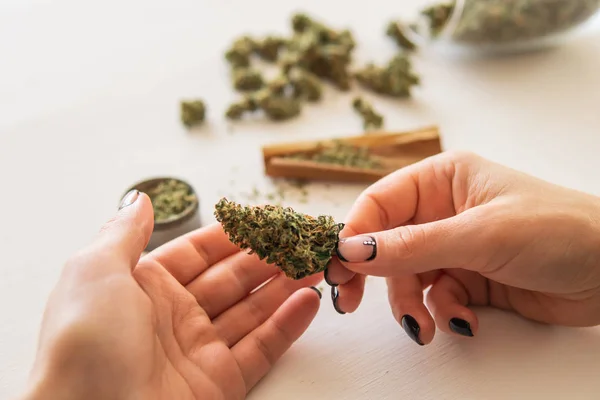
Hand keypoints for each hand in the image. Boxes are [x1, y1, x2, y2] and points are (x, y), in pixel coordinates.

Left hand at [22, 191, 321, 399]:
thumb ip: (124, 233)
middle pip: (231, 280)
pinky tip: (309, 301)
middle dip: (268, 258)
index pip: (197, 253)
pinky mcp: (219, 383)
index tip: (266, 218)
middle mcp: (172, 317)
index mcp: (141, 286)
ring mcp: (198, 351)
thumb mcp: (94, 271)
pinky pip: (260, 349)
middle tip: (302, 240)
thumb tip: (140, 200)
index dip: (233, 235)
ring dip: (286, 287)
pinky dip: (288, 326)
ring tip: (317, 263)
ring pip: (252, 312)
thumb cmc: (84, 343)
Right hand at [326, 151, 599, 344]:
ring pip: (407, 277)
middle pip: (386, 243)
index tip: (340, 268)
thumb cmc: (558, 230)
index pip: (380, 204)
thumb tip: (353, 252)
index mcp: (441, 179)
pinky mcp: (468, 278)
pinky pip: (435, 297)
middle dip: (373, 276)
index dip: (355, 235)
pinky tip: (462, 322)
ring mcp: (454, 246)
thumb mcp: (480, 234)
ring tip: (423, 328)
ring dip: (410, 304)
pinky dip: (441, 313)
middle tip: (349, 304)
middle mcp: (442, 210)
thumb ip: (413, 246)